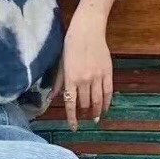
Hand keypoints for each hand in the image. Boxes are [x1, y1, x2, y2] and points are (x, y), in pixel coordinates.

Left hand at [59, 10, 113, 130]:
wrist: (87, 30)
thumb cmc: (70, 45)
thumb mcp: (61, 63)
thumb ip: (57, 82)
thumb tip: (50, 98)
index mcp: (70, 78)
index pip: (70, 103)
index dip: (72, 117)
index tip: (73, 127)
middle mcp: (84, 80)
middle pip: (85, 103)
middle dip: (83, 113)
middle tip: (83, 118)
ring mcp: (97, 77)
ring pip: (97, 101)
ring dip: (96, 111)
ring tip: (94, 118)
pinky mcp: (108, 73)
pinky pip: (108, 92)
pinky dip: (107, 103)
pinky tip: (105, 108)